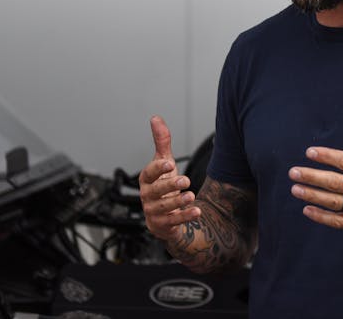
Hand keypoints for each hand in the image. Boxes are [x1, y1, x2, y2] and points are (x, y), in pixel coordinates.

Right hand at [139, 115, 200, 240]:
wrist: (167, 214)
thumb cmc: (164, 185)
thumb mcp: (164, 163)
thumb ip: (161, 142)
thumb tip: (155, 118)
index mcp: (146, 179)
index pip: (148, 173)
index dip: (158, 168)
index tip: (169, 163)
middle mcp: (147, 196)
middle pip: (156, 191)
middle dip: (170, 185)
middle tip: (185, 180)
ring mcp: (153, 212)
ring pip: (164, 207)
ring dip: (178, 202)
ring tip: (191, 195)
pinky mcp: (162, 225)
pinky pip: (173, 222)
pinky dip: (185, 216)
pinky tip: (196, 211)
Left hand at [288, 108, 342, 243]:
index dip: (329, 157)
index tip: (310, 152)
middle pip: (338, 183)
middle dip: (313, 177)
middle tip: (293, 172)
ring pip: (336, 202)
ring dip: (313, 196)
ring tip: (295, 189)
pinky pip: (341, 222)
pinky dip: (323, 217)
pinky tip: (307, 210)